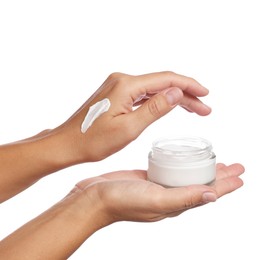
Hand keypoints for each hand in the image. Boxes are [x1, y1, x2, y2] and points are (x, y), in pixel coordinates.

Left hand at [55, 71, 210, 162]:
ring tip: (194, 109)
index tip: (205, 95)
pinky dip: (158, 100)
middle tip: (204, 108)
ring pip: (153, 89)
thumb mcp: (129, 128)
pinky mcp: (115, 95)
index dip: (188, 85)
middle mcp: (122, 80)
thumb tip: (176, 91)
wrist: (68, 143)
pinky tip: (170, 106)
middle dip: (185, 94)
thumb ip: (154, 108)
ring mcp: (117, 87)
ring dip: (173, 98)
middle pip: (162, 83)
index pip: (166, 79)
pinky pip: (143, 94)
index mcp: (125, 85)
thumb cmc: (93, 140)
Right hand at [71, 163, 243, 222]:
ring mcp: (158, 186)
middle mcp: (169, 195)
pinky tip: (182, 158)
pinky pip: (170, 170)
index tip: (241, 174)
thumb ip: (183, 198)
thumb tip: (213, 195)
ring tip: (212, 161)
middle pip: (201, 183)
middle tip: (234, 165)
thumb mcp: (155, 199)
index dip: (227, 184)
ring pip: (187, 176)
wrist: (94, 197)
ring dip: (201, 168)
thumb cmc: (121, 201)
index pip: (208, 192)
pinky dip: (181, 164)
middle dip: (219, 175)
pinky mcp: (147, 177)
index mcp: (175, 202)